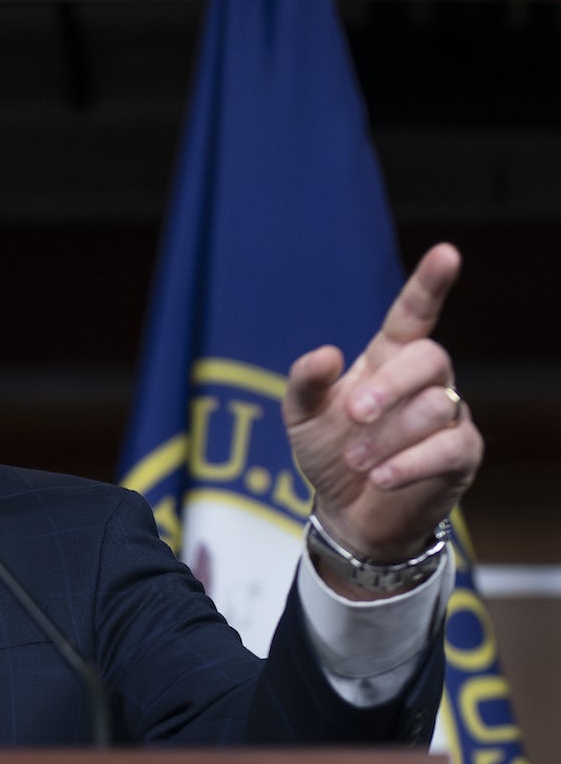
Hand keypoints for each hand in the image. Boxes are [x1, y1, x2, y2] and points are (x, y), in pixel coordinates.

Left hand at [283, 243, 483, 576]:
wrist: (346, 511)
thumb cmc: (328, 450)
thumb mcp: (301, 415)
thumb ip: (305, 381)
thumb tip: (326, 354)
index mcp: (387, 358)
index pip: (414, 314)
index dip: (429, 284)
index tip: (447, 253)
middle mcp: (425, 381)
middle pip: (429, 358)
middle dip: (390, 385)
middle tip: (353, 414)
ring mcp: (448, 416)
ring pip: (435, 407)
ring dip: (388, 436)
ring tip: (356, 460)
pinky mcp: (461, 456)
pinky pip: (448, 449)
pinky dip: (410, 463)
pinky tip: (381, 476)